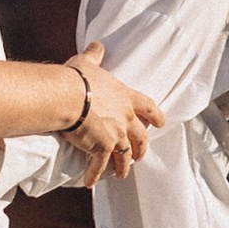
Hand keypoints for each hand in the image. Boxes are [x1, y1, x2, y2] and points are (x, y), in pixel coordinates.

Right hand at [65, 46, 160, 187]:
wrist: (68, 96)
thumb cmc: (77, 78)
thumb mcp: (88, 63)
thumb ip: (95, 55)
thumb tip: (97, 45)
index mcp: (125, 97)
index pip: (147, 107)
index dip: (155, 116)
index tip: (160, 123)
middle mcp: (125, 117)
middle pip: (140, 137)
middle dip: (141, 148)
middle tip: (140, 156)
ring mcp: (116, 134)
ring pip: (125, 154)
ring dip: (124, 165)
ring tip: (121, 174)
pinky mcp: (102, 147)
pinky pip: (99, 165)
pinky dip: (94, 174)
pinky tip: (90, 182)